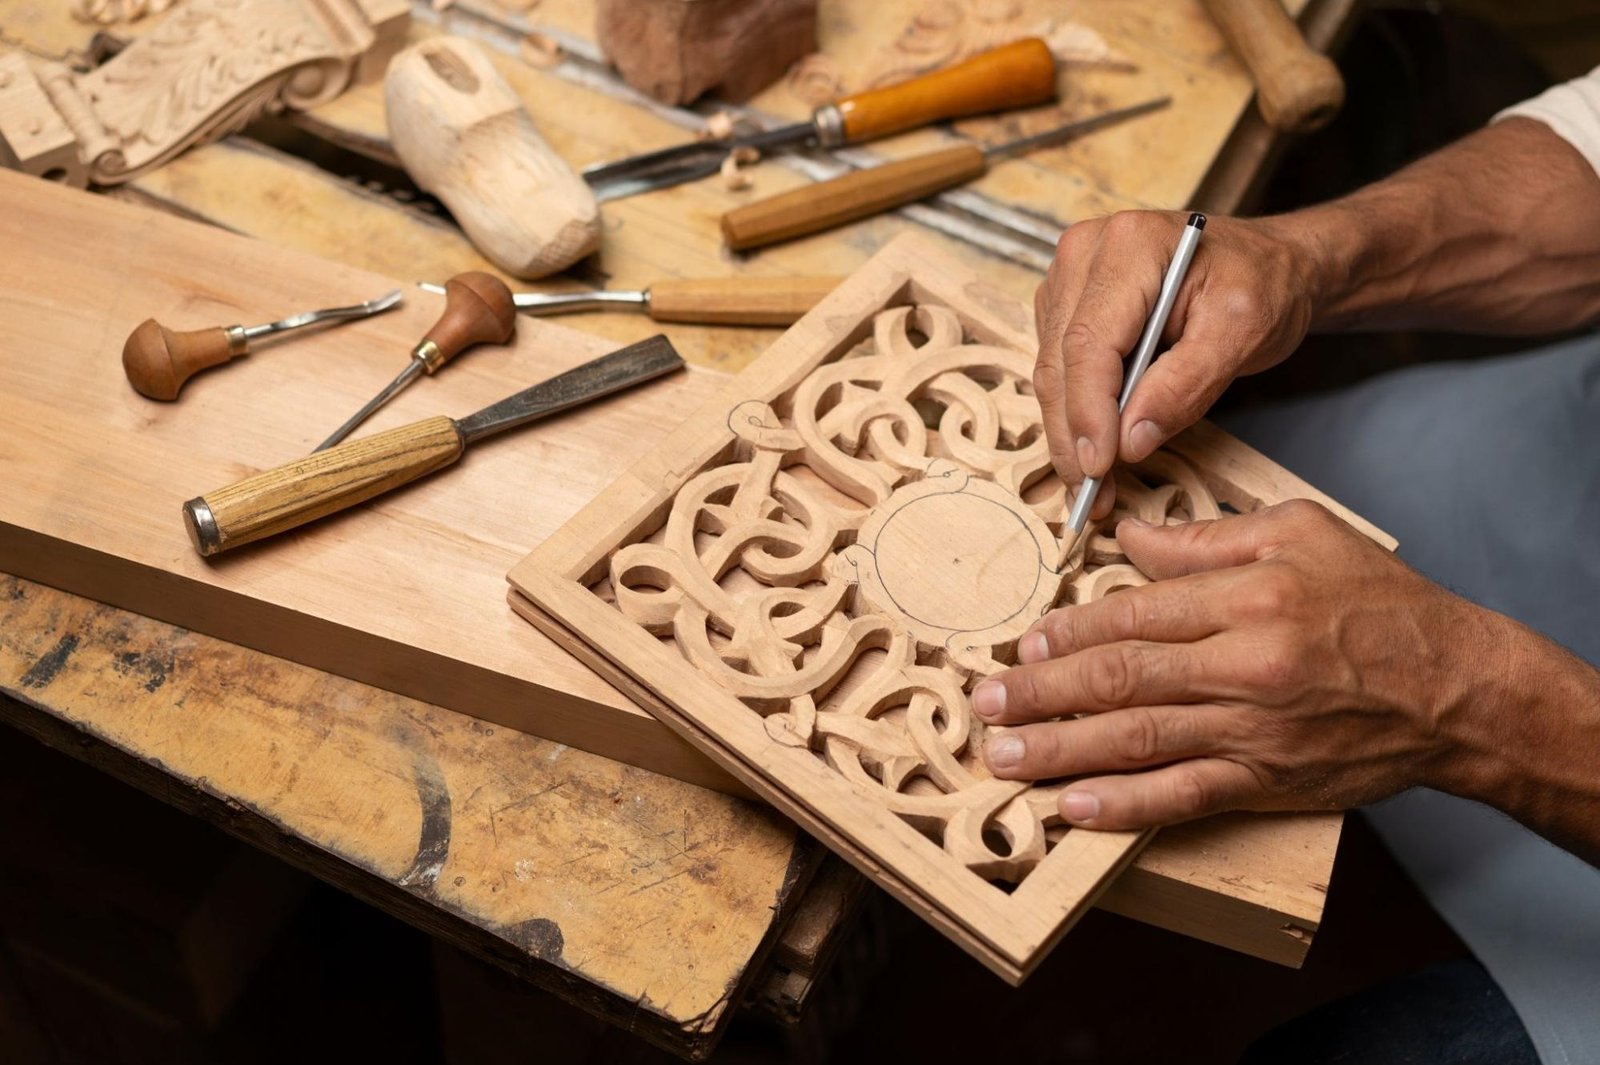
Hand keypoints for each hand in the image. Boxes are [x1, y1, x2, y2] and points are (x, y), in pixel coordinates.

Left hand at [969, 501, 1512, 829]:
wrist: (1457, 688)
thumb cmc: (1378, 603)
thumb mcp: (1300, 533)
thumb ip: (1205, 538)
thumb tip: (1127, 535)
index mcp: (1249, 597)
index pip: (1135, 614)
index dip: (1070, 631)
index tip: (1025, 641)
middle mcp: (1245, 665)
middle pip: (1122, 677)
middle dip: (1042, 691)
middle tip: (985, 700)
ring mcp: (1253, 730)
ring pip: (1139, 740)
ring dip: (1061, 749)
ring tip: (1004, 755)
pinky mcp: (1266, 780)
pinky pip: (1183, 797)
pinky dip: (1124, 806)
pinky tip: (1073, 808)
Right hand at [1032, 212, 1326, 516]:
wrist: (1269, 263)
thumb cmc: (1264, 285)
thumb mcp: (1244, 332)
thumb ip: (1186, 385)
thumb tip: (1130, 440)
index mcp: (1129, 245)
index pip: (1089, 342)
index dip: (1088, 411)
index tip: (1099, 467)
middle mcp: (1086, 253)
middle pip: (1059, 361)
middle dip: (1074, 434)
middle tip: (1093, 495)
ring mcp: (1070, 279)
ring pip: (1052, 371)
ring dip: (1070, 432)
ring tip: (1095, 483)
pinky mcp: (1067, 306)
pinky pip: (1059, 370)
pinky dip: (1076, 414)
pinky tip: (1097, 448)